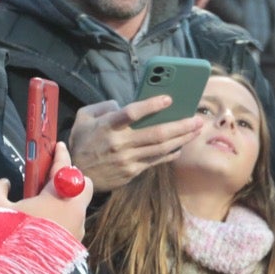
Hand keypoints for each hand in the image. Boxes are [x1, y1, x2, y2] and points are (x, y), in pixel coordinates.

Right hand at [0, 142, 91, 240]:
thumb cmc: (5, 234)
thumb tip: (3, 183)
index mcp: (60, 198)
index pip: (66, 169)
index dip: (61, 155)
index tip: (58, 146)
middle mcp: (75, 214)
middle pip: (83, 187)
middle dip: (71, 180)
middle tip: (50, 180)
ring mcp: (77, 233)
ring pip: (76, 210)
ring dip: (63, 204)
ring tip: (40, 208)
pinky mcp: (73, 250)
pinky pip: (70, 228)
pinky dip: (60, 222)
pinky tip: (41, 227)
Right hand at [67, 98, 202, 193]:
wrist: (76, 174)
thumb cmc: (82, 142)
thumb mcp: (83, 118)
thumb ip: (103, 106)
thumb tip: (123, 103)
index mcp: (107, 127)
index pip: (132, 114)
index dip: (151, 106)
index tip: (169, 99)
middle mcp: (120, 144)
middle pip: (156, 134)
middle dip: (180, 126)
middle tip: (198, 119)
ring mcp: (128, 159)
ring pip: (161, 148)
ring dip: (182, 139)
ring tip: (197, 130)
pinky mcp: (133, 171)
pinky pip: (157, 161)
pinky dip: (171, 153)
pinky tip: (182, 145)